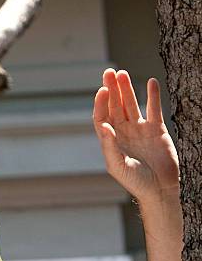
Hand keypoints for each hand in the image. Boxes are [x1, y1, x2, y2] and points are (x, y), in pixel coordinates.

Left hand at [93, 68, 178, 203]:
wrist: (159, 188)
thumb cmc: (136, 182)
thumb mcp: (118, 166)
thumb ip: (110, 146)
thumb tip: (103, 126)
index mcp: (111, 141)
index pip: (102, 117)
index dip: (100, 104)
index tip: (102, 90)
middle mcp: (123, 133)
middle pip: (114, 107)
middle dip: (111, 90)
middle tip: (109, 72)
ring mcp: (139, 130)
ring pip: (131, 104)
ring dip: (126, 90)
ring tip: (122, 73)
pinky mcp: (156, 129)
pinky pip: (153, 108)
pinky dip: (152, 96)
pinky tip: (150, 82)